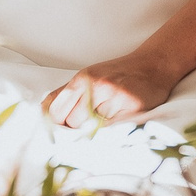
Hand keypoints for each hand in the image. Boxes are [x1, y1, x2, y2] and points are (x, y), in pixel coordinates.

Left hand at [43, 53, 179, 127]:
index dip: (59, 124)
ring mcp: (115, 98)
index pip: (57, 112)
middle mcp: (96, 87)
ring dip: (98, 129)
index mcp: (82, 79)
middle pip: (73, 123)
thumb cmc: (116, 74)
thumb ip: (65, 93)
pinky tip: (120, 119)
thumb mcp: (87, 76)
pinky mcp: (133, 109)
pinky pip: (114, 130)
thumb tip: (42, 110)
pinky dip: (115, 129)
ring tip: (108, 118)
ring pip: (93, 128)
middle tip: (92, 121)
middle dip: (79, 127)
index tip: (66, 127)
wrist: (153, 66)